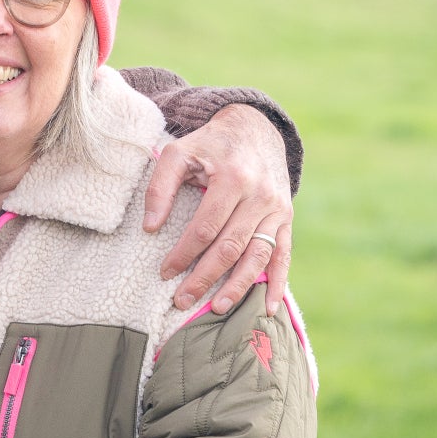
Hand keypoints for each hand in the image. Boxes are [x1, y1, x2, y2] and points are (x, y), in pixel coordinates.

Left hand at [143, 104, 292, 315]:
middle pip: (230, 246)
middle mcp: (260, 195)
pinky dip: (278, 283)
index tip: (164, 272)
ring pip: (258, 256)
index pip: (205, 227)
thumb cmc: (210, 144)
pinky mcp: (286, 218)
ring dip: (238, 286)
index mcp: (232, 177)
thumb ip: (160, 187)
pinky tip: (268, 308)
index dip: (183, 253)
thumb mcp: (179, 152)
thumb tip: (150, 227)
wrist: (255, 129)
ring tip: (216, 308)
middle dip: (204, 277)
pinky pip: (284, 255)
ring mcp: (277, 209)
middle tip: (181, 300)